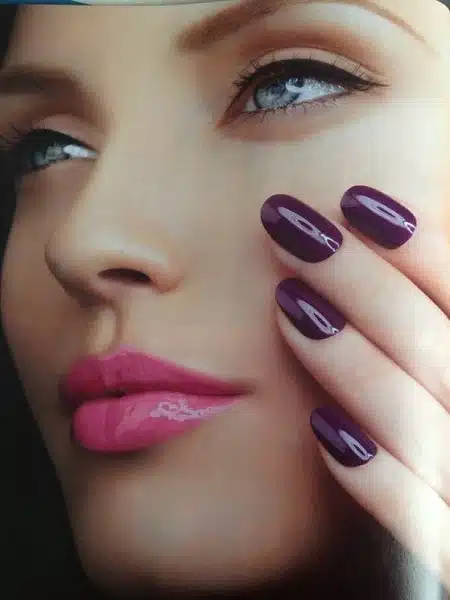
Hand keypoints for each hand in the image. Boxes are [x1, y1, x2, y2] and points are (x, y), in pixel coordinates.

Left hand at [261, 186, 449, 591]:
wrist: (433, 548)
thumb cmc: (440, 432)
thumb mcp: (443, 366)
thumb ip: (431, 325)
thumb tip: (396, 234)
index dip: (422, 247)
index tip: (355, 200)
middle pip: (439, 346)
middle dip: (364, 280)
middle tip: (292, 227)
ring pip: (422, 421)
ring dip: (353, 359)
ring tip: (287, 300)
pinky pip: (425, 526)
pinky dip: (380, 479)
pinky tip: (322, 430)